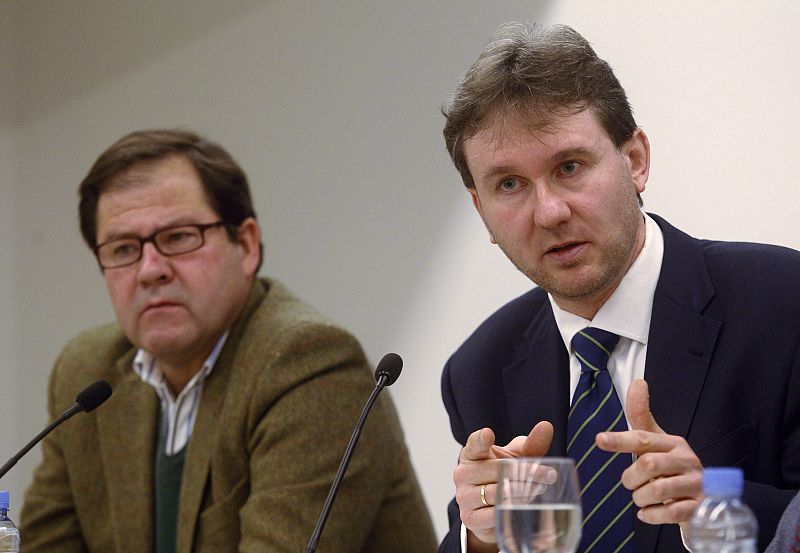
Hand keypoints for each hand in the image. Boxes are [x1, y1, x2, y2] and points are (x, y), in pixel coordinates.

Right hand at [454, 421, 553, 550]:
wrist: (489, 510)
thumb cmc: (503, 477)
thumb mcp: (516, 458)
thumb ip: (531, 444)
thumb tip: (546, 426)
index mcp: (471, 454)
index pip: (474, 444)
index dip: (481, 439)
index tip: (488, 434)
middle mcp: (463, 473)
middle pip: (496, 469)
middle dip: (526, 472)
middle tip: (548, 474)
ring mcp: (464, 496)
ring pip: (496, 493)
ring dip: (522, 492)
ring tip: (540, 489)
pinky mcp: (469, 517)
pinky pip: (492, 514)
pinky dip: (509, 510)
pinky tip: (522, 507)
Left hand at [596, 379, 702, 526]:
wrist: (705, 500)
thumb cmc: (673, 469)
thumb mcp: (657, 443)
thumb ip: (641, 418)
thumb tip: (637, 382)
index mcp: (673, 443)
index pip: (642, 438)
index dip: (620, 439)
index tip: (599, 440)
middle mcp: (686, 460)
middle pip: (648, 465)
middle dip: (631, 478)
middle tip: (630, 483)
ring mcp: (696, 484)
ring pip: (657, 491)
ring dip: (640, 499)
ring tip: (642, 499)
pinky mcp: (700, 507)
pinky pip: (670, 513)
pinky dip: (652, 515)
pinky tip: (649, 513)